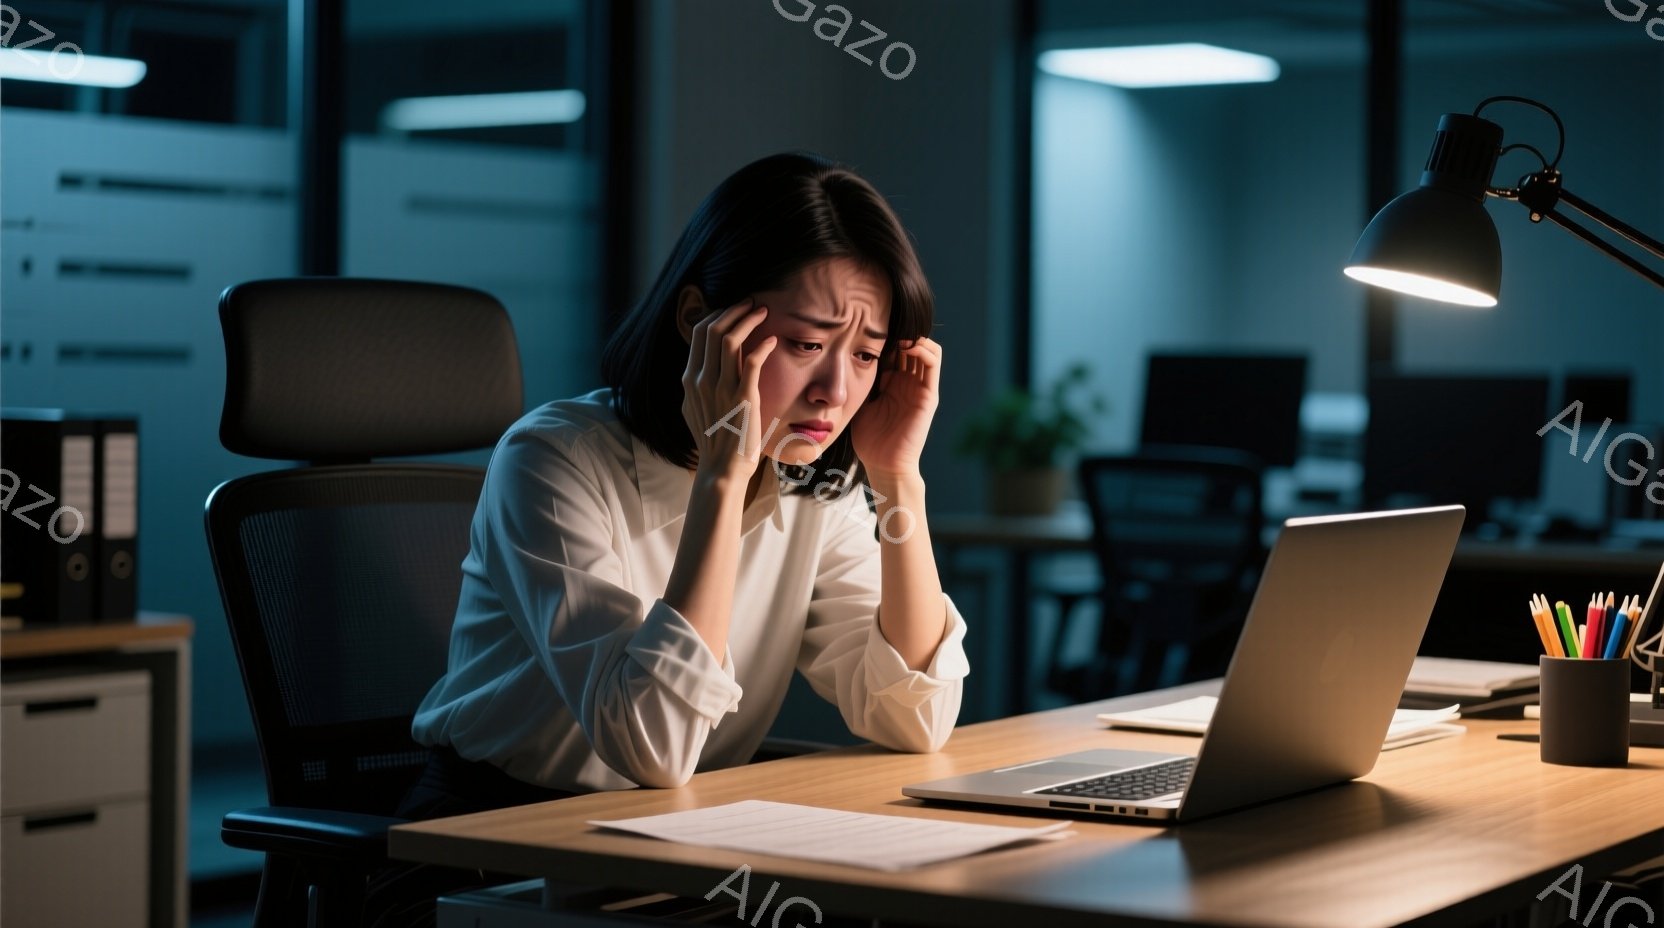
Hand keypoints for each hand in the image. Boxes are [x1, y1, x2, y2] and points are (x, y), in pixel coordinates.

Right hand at [681, 297, 777, 483]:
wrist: (722, 467)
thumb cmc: (715, 439)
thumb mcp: (695, 408)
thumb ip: (698, 385)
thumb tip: (703, 366)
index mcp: (690, 379)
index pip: (698, 332)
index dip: (717, 314)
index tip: (735, 309)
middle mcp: (701, 380)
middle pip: (712, 329)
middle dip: (733, 310)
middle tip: (752, 303)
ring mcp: (720, 388)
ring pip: (729, 339)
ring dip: (747, 320)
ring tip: (763, 312)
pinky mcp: (742, 397)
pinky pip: (752, 361)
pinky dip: (762, 345)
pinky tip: (772, 339)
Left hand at [849, 336, 940, 482]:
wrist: (884, 464)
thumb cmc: (870, 439)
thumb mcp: (859, 402)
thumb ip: (858, 382)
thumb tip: (843, 359)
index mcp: (892, 383)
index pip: (894, 349)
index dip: (884, 336)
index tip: (867, 328)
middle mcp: (909, 382)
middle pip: (910, 345)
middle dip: (899, 332)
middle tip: (883, 324)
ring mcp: (920, 387)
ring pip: (926, 349)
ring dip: (914, 336)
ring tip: (898, 334)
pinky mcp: (929, 394)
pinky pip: (933, 363)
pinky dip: (923, 348)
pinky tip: (907, 345)